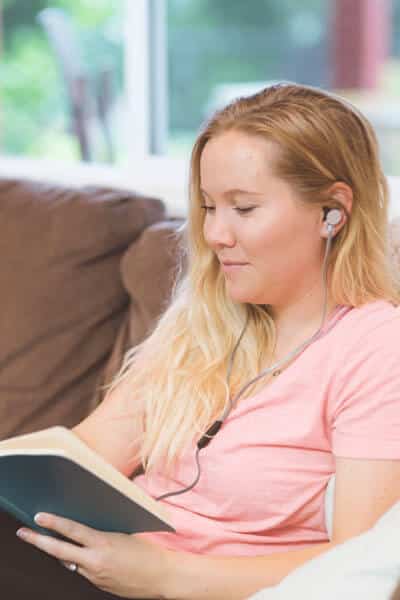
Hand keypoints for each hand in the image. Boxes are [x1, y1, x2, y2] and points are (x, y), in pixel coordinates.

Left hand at [16, 512, 172, 598]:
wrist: (161, 577)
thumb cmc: (147, 551)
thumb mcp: (123, 535)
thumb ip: (101, 534)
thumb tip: (85, 531)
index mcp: (103, 544)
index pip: (72, 531)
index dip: (53, 523)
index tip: (38, 516)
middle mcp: (95, 562)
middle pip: (59, 551)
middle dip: (38, 541)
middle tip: (23, 532)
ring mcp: (95, 576)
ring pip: (70, 562)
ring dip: (60, 552)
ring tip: (48, 540)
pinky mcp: (98, 585)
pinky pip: (82, 571)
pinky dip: (79, 562)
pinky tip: (80, 555)